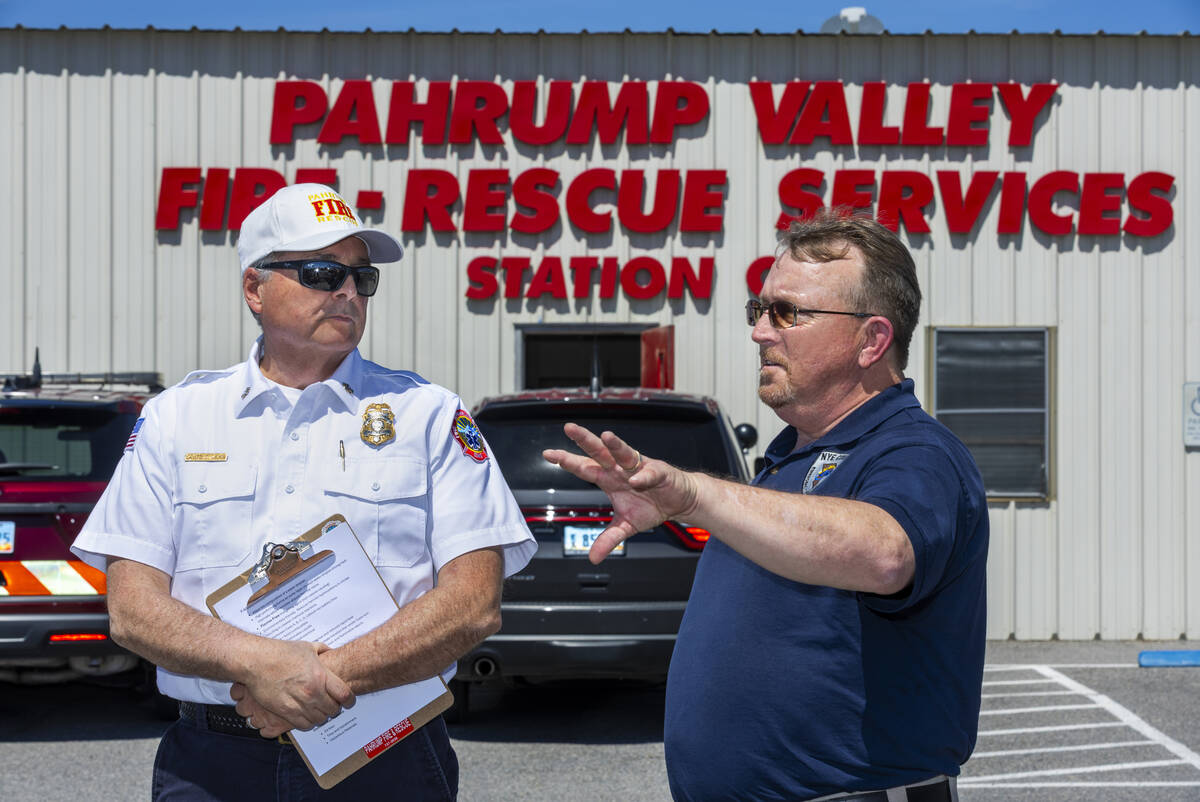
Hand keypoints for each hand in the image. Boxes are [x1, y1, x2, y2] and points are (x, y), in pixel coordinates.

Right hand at [231, 640, 354, 732]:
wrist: (256, 661)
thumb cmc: (280, 652)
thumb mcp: (307, 647)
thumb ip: (322, 650)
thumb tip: (331, 651)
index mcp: (321, 675)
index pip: (345, 694)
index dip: (349, 700)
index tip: (348, 701)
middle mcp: (312, 691)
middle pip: (333, 709)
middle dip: (335, 708)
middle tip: (332, 705)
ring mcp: (299, 703)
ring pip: (319, 719)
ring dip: (321, 716)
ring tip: (319, 711)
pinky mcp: (285, 712)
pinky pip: (303, 725)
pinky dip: (308, 723)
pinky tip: (307, 716)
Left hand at [542, 423, 698, 562]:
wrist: (679, 501)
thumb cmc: (651, 506)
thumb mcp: (626, 527)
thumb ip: (609, 539)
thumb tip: (593, 558)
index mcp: (609, 478)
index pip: (584, 467)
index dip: (568, 461)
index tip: (548, 454)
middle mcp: (620, 469)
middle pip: (599, 452)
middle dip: (584, 440)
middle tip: (569, 428)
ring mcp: (639, 467)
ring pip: (624, 452)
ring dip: (615, 445)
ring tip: (606, 437)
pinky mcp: (659, 471)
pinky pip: (649, 471)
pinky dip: (643, 475)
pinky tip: (636, 479)